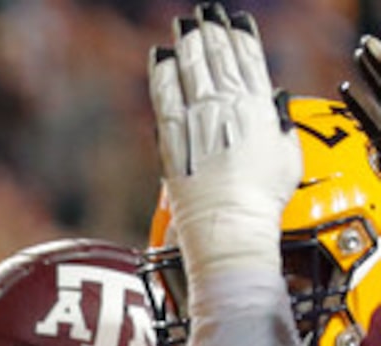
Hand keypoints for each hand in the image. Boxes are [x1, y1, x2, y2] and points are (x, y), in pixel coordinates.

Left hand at [150, 5, 296, 276]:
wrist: (227, 224)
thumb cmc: (260, 198)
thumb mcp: (287, 153)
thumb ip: (277, 123)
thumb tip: (269, 103)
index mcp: (258, 106)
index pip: (249, 58)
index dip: (240, 35)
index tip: (234, 21)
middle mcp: (226, 105)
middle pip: (216, 56)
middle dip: (210, 31)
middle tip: (204, 14)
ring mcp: (196, 118)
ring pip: (190, 67)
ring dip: (185, 43)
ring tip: (183, 26)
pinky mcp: (170, 135)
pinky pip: (163, 93)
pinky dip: (161, 71)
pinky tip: (158, 57)